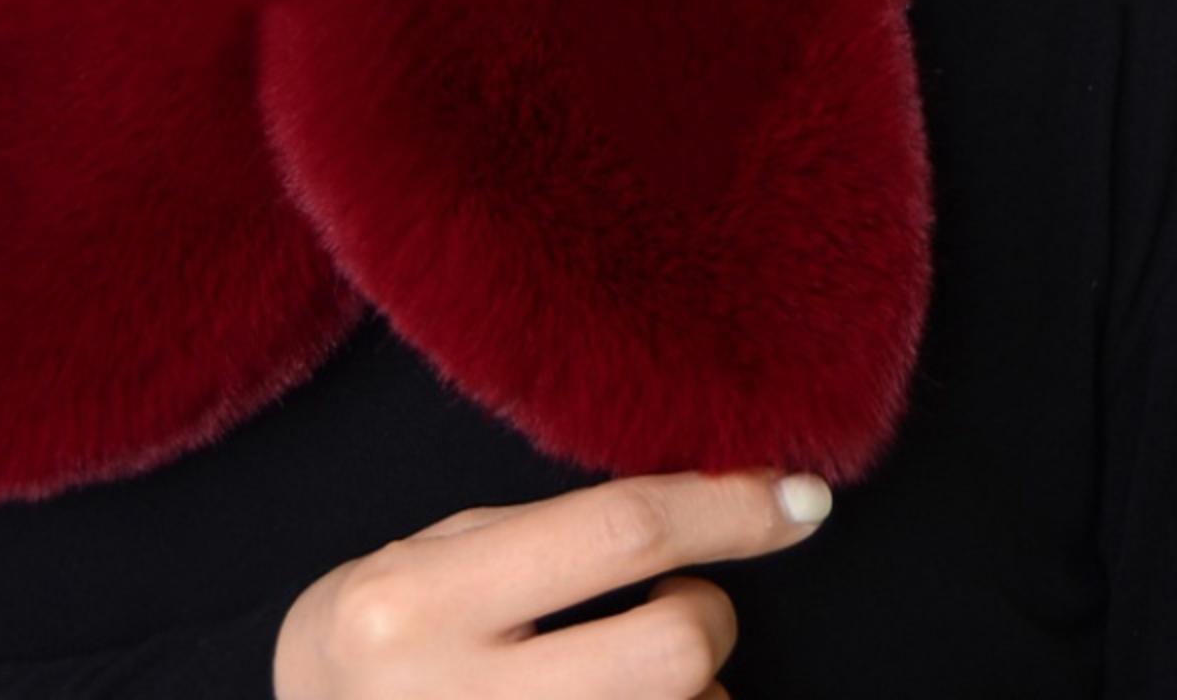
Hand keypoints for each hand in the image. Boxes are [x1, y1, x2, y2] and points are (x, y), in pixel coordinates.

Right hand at [271, 466, 831, 698]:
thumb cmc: (378, 636)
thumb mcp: (435, 556)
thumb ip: (548, 538)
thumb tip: (693, 519)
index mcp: (424, 602)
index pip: (614, 533)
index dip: (725, 509)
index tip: (799, 497)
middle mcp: (462, 699)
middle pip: (674, 650)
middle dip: (708, 615)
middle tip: (676, 603)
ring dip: (695, 692)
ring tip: (624, 679)